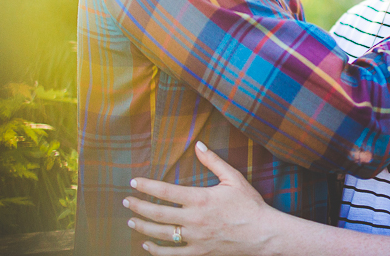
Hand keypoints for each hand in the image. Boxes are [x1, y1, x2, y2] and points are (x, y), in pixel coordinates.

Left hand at [123, 142, 277, 255]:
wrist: (263, 234)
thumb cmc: (250, 205)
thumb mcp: (234, 178)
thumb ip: (213, 161)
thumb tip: (199, 145)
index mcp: (200, 199)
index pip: (165, 192)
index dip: (147, 186)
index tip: (133, 182)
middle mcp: (194, 220)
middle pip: (158, 214)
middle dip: (139, 206)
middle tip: (126, 201)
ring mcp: (195, 238)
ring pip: (162, 235)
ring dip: (143, 227)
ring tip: (131, 221)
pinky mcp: (200, 252)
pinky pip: (173, 254)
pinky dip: (157, 251)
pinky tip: (147, 246)